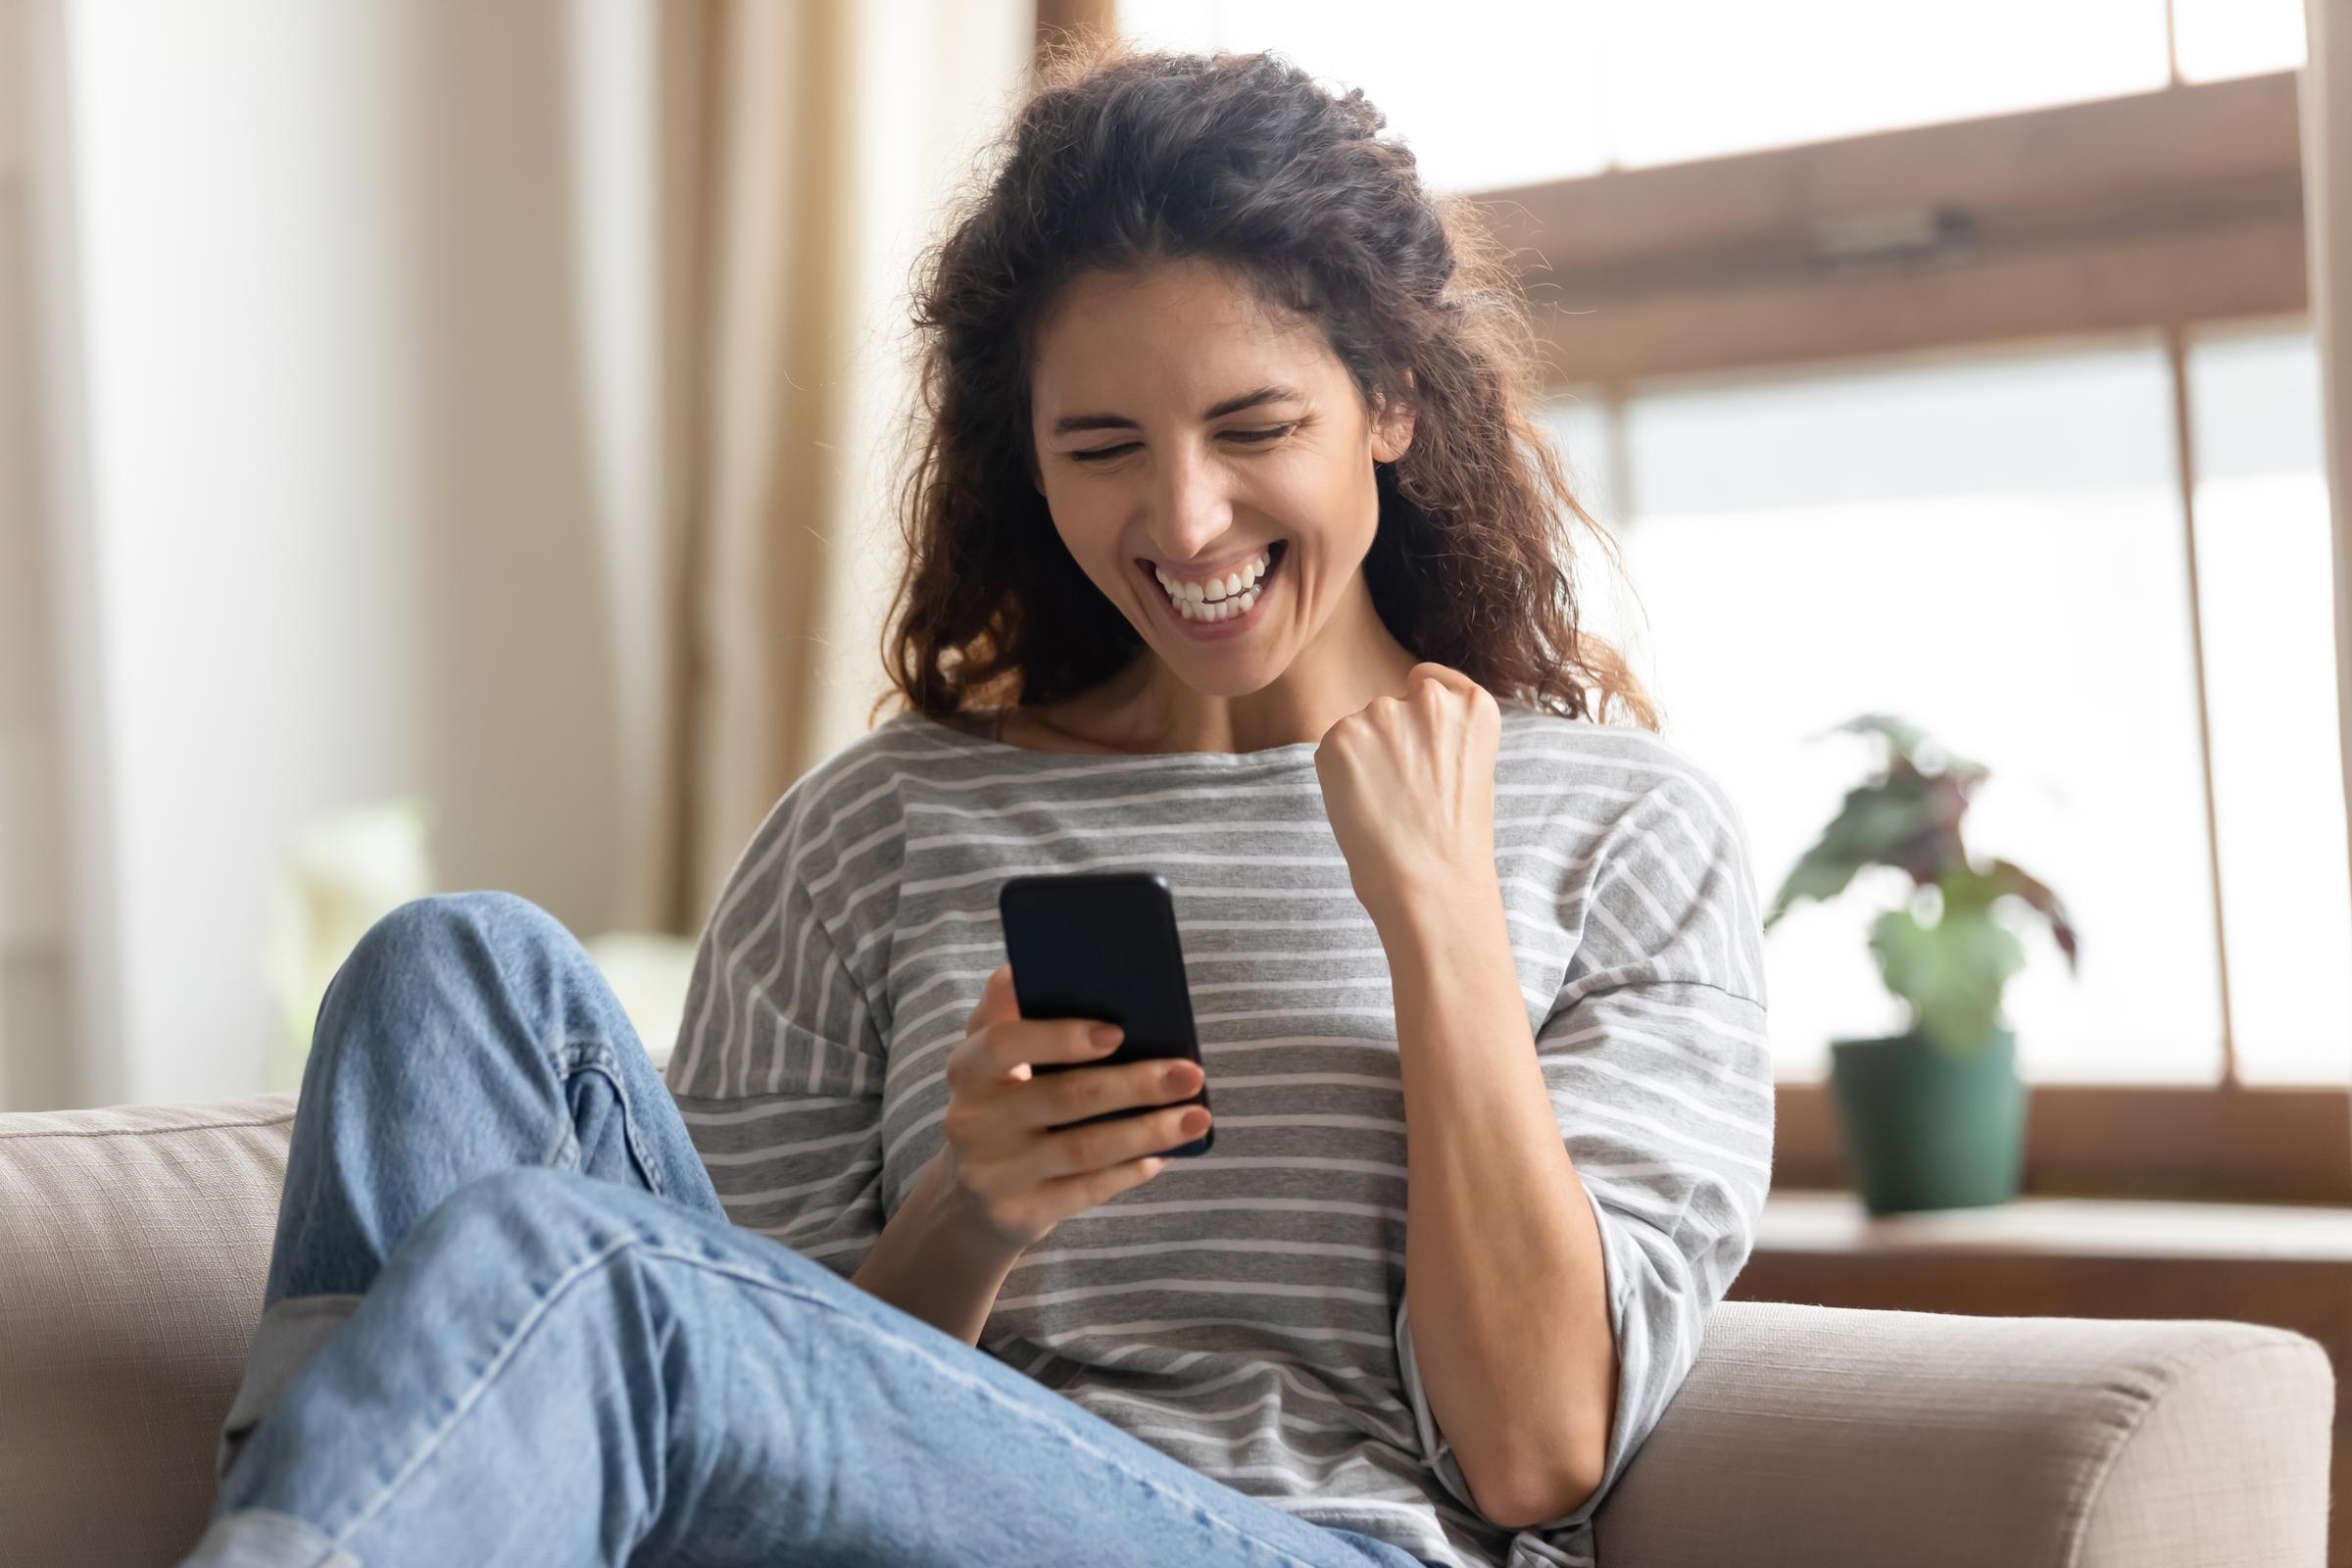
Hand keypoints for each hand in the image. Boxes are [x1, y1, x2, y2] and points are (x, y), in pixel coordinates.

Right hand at [934, 964, 1211, 1256]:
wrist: (973, 1197)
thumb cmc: (1005, 1104)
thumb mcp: (993, 1057)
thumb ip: (1011, 1008)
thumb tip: (1042, 961)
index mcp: (968, 1067)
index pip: (1005, 1043)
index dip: (1061, 1037)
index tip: (1118, 1032)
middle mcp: (972, 1120)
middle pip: (1064, 1097)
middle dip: (1136, 1084)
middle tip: (1191, 1073)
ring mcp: (992, 1172)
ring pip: (1084, 1149)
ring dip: (1149, 1131)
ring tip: (1196, 1116)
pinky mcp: (1017, 1214)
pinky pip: (1087, 1191)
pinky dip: (1131, 1170)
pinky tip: (1165, 1155)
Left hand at [1314, 661, 1502, 929]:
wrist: (1429, 881)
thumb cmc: (1455, 841)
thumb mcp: (1472, 770)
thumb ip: (1444, 734)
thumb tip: (1403, 726)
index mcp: (1473, 704)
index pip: (1429, 681)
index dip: (1419, 716)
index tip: (1422, 750)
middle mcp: (1430, 698)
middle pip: (1393, 706)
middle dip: (1392, 739)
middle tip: (1404, 792)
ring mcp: (1383, 713)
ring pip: (1362, 727)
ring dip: (1365, 756)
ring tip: (1387, 804)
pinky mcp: (1341, 736)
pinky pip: (1335, 747)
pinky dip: (1340, 773)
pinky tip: (1364, 805)